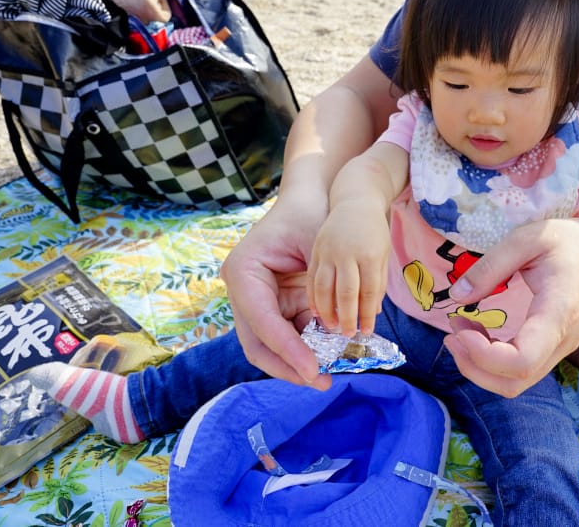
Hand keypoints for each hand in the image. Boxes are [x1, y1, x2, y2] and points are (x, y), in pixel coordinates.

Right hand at [220, 194, 331, 389]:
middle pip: (258, 343)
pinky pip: (290, 335)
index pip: (262, 322)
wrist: (316, 197)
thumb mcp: (319, 246)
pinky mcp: (278, 305)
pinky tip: (334, 355)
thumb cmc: (315, 213)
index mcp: (243, 271)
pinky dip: (310, 347)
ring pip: (273, 345)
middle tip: (322, 382)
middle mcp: (244, 290)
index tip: (314, 371)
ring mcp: (259, 300)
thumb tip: (335, 334)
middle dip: (289, 366)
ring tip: (331, 373)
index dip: (287, 350)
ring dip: (301, 361)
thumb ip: (322, 290)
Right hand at [307, 202, 390, 336]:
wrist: (355, 201)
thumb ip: (378, 283)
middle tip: (348, 335)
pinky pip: (312, 279)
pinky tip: (316, 312)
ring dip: (327, 311)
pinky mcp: (316, 251)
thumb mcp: (382, 254)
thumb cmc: (373, 230)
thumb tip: (372, 314)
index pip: (369, 290)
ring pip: (324, 287)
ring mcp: (328, 251)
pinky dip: (313, 298)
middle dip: (347, 316)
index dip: (366, 314)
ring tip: (332, 327)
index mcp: (368, 253)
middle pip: (345, 292)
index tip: (366, 332)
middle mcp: (346, 253)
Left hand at [443, 217, 578, 396]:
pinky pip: (521, 372)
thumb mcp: (527, 238)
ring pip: (516, 383)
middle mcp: (564, 339)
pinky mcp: (554, 350)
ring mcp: (562, 349)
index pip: (522, 360)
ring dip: (480, 366)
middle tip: (452, 332)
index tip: (461, 328)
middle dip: (473, 366)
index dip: (483, 355)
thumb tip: (456, 296)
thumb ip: (491, 266)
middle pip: (515, 382)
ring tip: (461, 331)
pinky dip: (492, 362)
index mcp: (559, 311)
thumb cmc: (569, 242)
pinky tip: (478, 335)